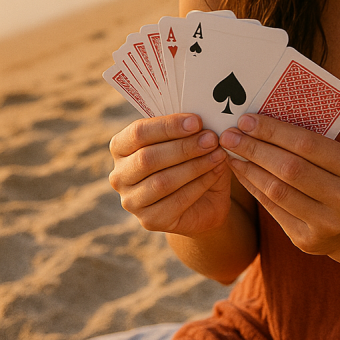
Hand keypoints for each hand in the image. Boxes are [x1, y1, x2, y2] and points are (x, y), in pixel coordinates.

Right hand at [109, 114, 230, 236]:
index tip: (197, 121)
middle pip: (148, 158)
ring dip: (195, 166)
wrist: (202, 200)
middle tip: (212, 138)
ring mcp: (132, 201)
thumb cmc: (190, 160)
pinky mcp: (149, 220)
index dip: (167, 126)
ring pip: (162, 182)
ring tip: (219, 154)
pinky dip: (200, 184)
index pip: (138, 133)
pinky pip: (176, 201)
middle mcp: (119, 175)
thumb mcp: (189, 140)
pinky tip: (216, 171)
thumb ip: (189, 130)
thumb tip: (205, 118)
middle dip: (184, 147)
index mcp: (121, 147)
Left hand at [220, 114, 339, 256]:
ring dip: (249, 168)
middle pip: (290, 168)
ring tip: (230, 152)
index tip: (246, 120)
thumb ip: (308, 142)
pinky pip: (273, 208)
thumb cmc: (339, 179)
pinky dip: (253, 186)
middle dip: (255, 149)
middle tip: (229, 135)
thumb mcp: (338, 159)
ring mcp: (328, 223)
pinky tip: (241, 171)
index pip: (308, 143)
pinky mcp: (307, 240)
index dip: (273, 131)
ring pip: (277, 190)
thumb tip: (258, 122)